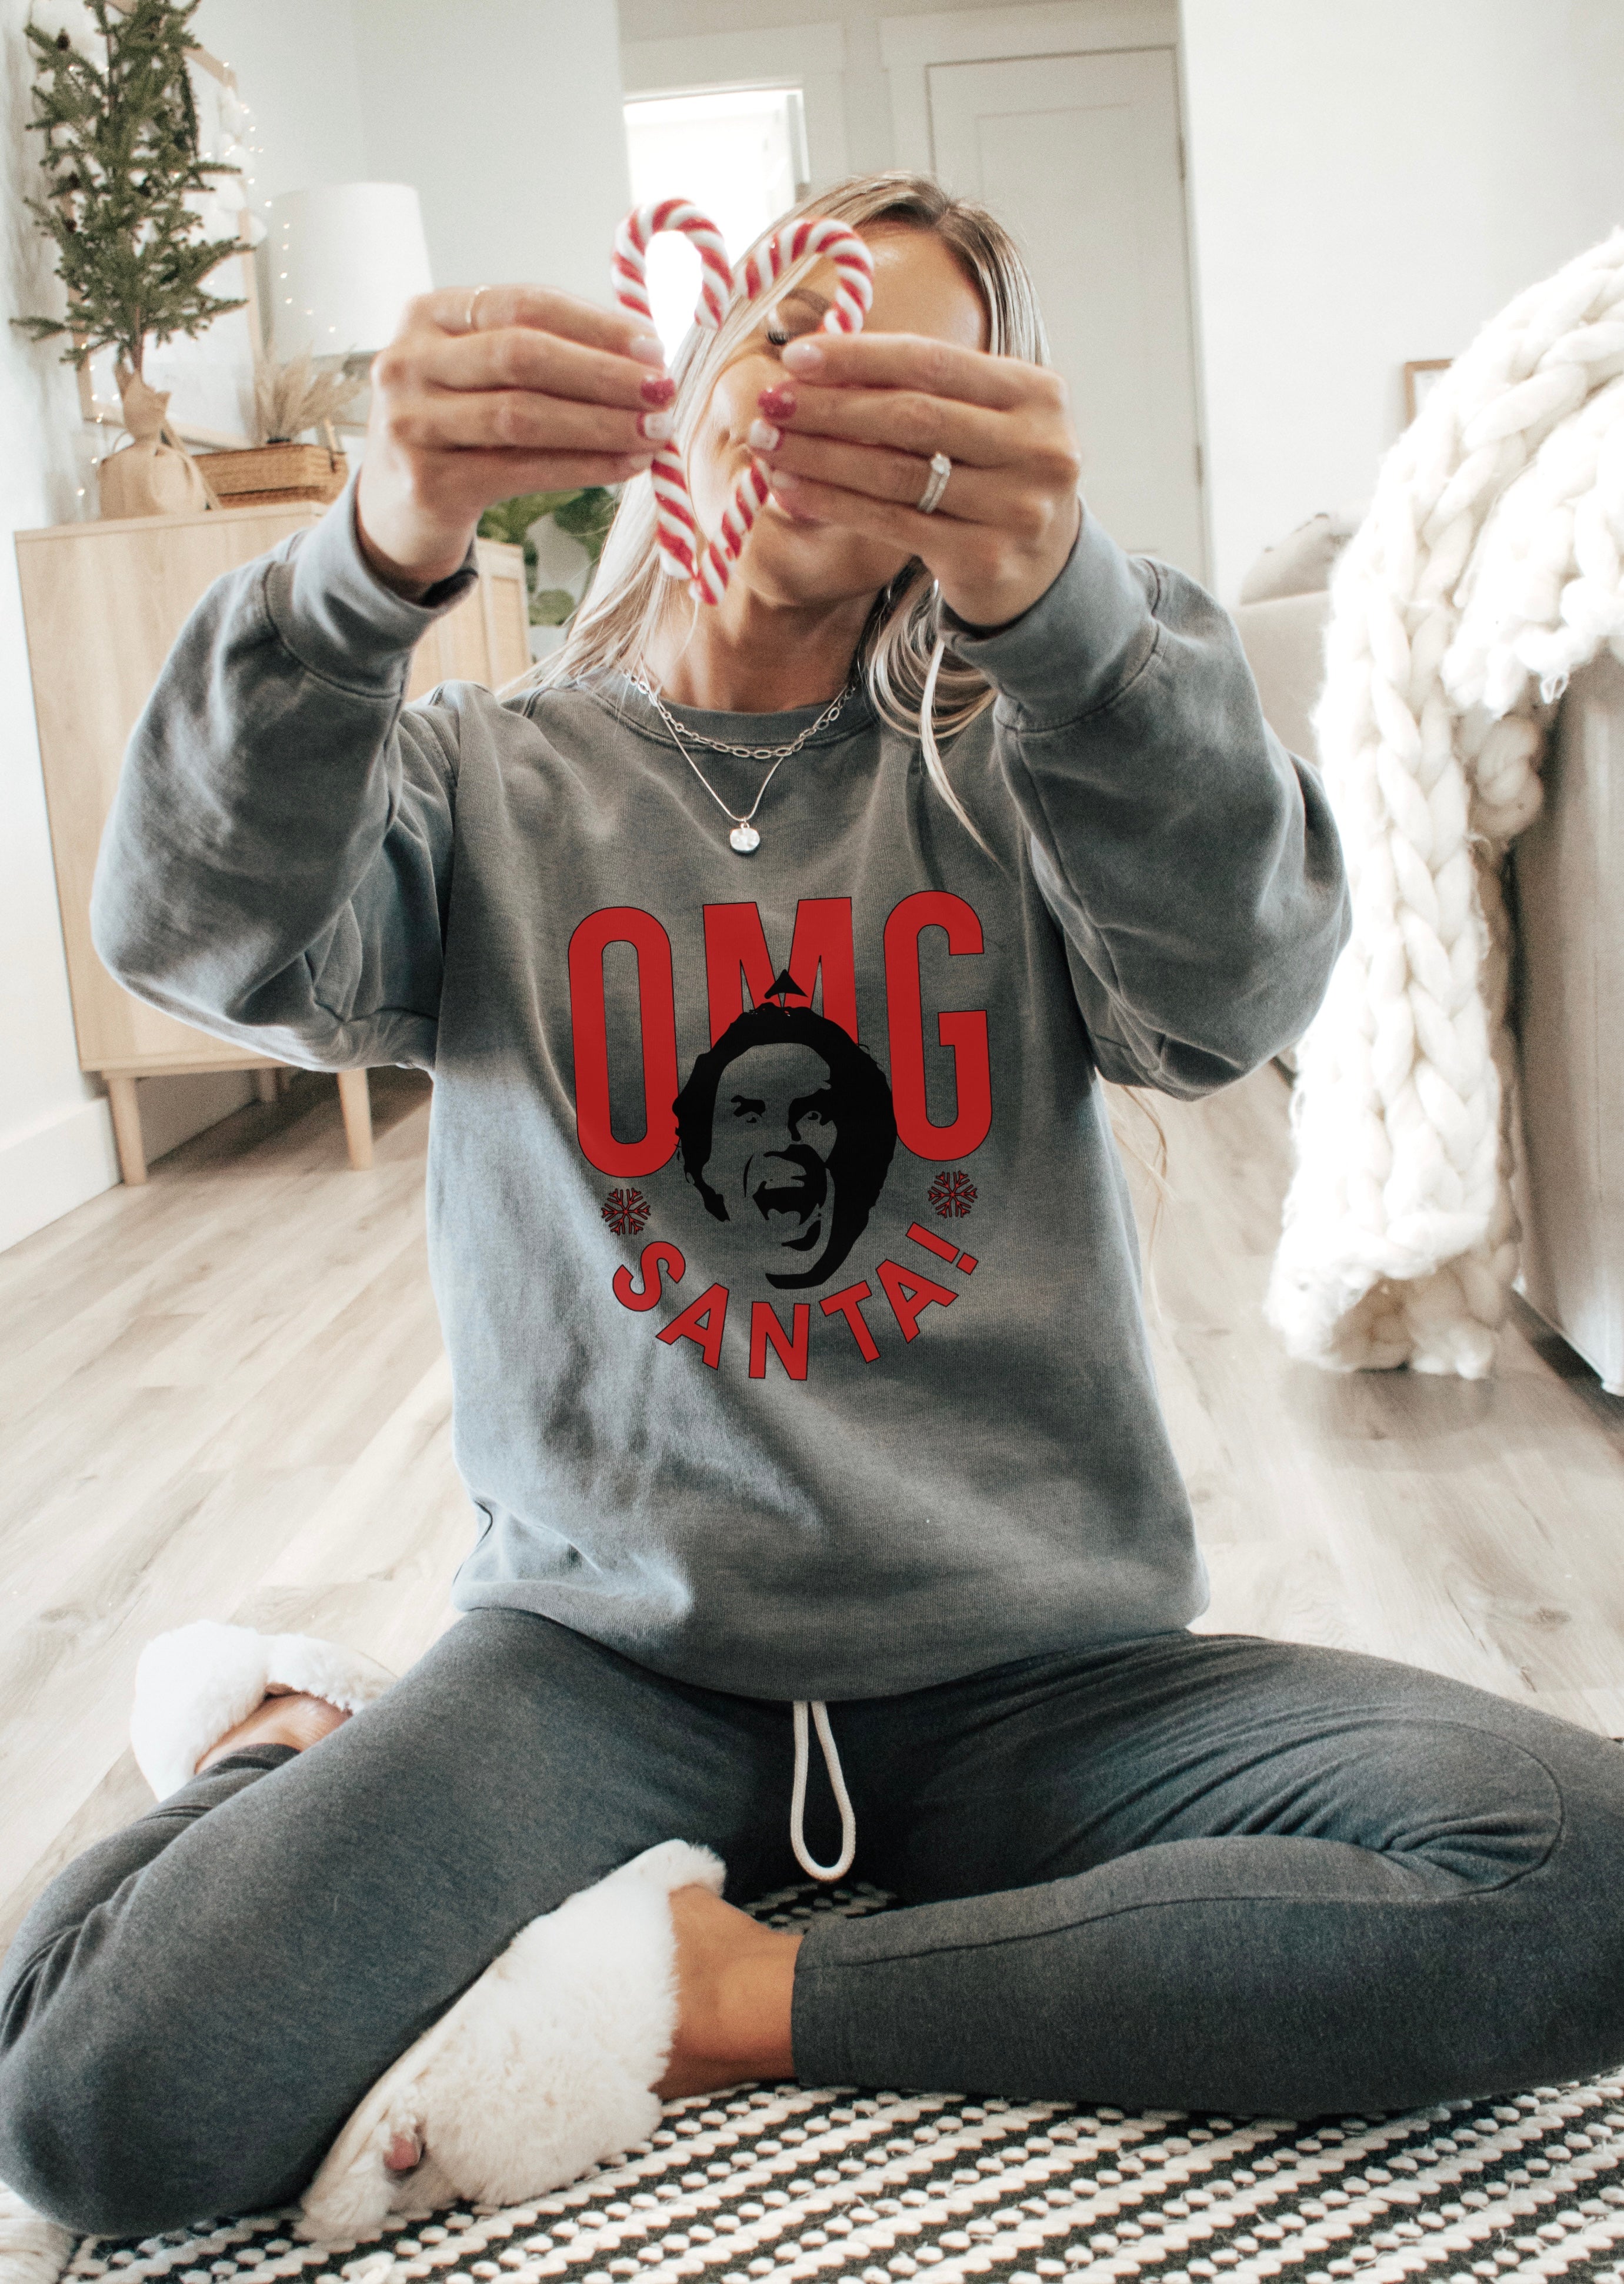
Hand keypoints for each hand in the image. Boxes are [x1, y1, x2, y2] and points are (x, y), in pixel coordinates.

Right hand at [355, 285, 672, 598]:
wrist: (395, 509)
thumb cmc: (457, 431)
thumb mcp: (481, 376)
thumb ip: (542, 352)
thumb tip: (643, 353)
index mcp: (428, 315)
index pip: (523, 303)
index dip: (593, 325)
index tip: (653, 346)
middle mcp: (409, 361)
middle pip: (522, 355)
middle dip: (603, 373)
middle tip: (663, 391)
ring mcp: (411, 422)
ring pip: (523, 415)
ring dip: (601, 423)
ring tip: (654, 432)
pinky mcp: (428, 482)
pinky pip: (521, 470)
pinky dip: (582, 467)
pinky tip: (626, 466)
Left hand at [752, 331, 1083, 629]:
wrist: (1044, 570)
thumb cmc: (995, 479)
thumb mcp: (981, 422)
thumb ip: (922, 390)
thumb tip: (818, 364)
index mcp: (1038, 394)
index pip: (932, 362)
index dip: (859, 357)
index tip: (797, 358)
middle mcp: (1037, 448)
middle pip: (911, 418)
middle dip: (830, 409)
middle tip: (771, 405)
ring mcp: (1016, 508)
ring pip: (896, 474)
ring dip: (821, 457)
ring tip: (769, 445)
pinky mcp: (986, 558)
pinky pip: (892, 523)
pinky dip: (835, 504)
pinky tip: (794, 489)